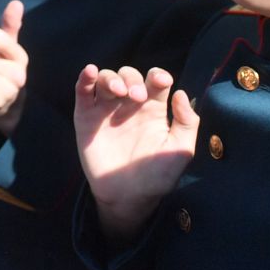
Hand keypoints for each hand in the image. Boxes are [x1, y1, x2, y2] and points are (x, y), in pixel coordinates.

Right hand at [74, 63, 198, 245]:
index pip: (155, 81)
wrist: (128, 198)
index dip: (158, 76)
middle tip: (137, 97)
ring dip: (112, 78)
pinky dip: (84, 78)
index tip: (162, 81)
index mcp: (153, 109)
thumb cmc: (157, 176)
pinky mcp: (86, 118)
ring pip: (106, 79)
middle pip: (129, 75)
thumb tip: (181, 93)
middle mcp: (129, 105)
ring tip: (119, 91)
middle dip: (133, 80)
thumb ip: (186, 123)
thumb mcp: (180, 151)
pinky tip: (90, 72)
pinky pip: (83, 92)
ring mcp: (106, 109)